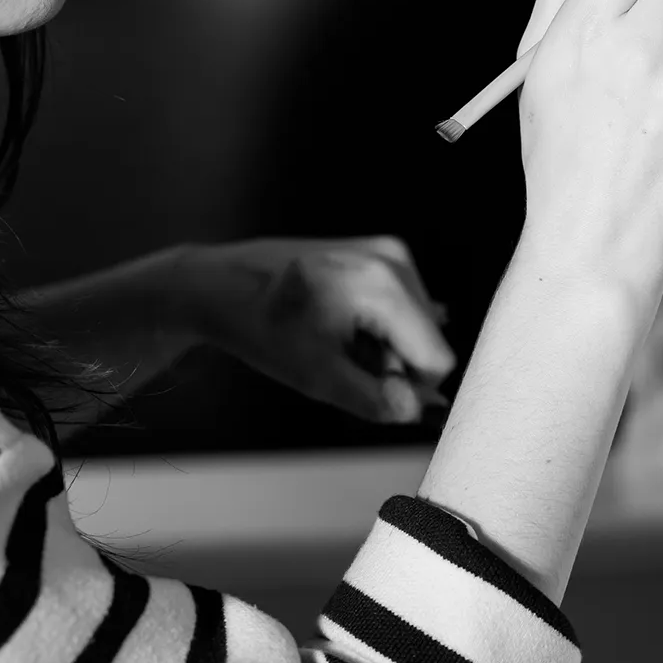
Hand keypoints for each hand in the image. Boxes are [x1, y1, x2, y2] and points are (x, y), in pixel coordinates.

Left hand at [181, 237, 456, 422]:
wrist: (224, 286)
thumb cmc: (260, 326)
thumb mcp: (317, 377)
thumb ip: (376, 400)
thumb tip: (420, 410)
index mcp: (381, 285)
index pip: (437, 358)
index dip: (409, 387)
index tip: (368, 386)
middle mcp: (394, 259)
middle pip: (429, 340)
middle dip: (395, 364)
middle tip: (342, 361)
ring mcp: (388, 251)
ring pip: (418, 326)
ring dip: (385, 346)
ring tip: (337, 340)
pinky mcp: (381, 253)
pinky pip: (404, 307)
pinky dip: (379, 327)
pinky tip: (342, 324)